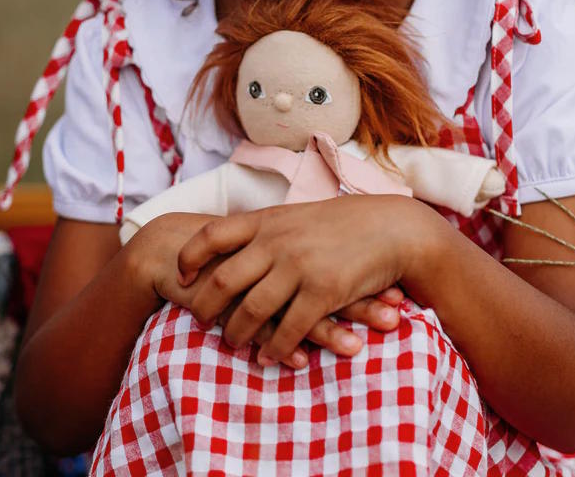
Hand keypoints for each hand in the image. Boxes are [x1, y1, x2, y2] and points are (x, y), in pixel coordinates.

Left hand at [177, 195, 425, 361]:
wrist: (393, 228)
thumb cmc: (346, 223)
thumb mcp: (300, 216)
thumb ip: (270, 229)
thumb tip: (242, 243)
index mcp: (269, 220)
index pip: (212, 234)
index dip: (190, 256)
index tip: (182, 275)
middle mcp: (278, 241)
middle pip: (223, 278)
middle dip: (206, 305)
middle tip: (199, 321)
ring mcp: (299, 266)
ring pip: (251, 309)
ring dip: (237, 333)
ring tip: (231, 344)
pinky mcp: (323, 291)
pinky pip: (289, 329)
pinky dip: (275, 348)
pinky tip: (269, 358)